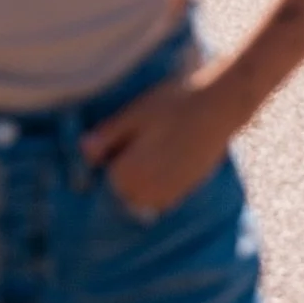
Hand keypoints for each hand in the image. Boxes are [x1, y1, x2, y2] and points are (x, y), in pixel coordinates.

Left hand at [81, 70, 237, 217]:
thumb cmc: (174, 103)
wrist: (220, 106)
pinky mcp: (187, 190)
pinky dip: (157, 184)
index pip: (104, 181)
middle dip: (122, 174)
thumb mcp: (134, 114)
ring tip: (148, 150)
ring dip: (139, 182)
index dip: (106, 160)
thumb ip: (108, 136)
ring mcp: (170, 194)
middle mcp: (148, 193)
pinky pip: (161, 197)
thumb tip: (84, 152)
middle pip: (122, 194)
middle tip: (131, 143)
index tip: (112, 143)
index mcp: (130, 175)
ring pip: (142, 198)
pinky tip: (164, 158)